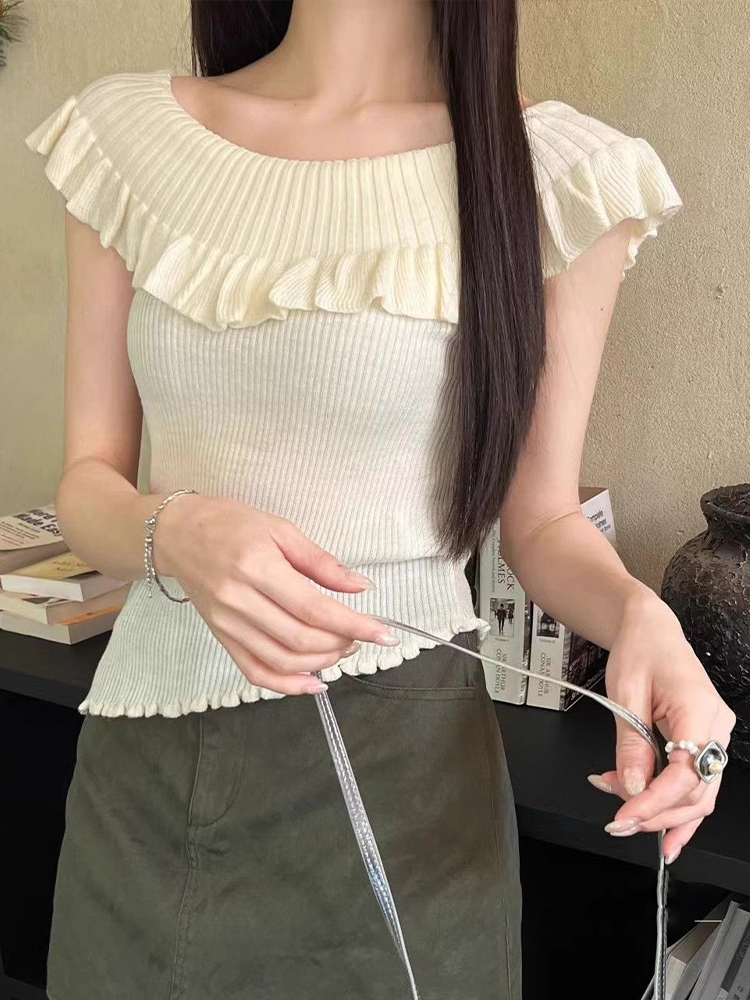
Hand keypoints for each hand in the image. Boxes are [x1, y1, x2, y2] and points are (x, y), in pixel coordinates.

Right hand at [152, 493, 399, 695]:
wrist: (177, 535)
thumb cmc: (230, 524)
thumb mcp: (281, 529)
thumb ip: (321, 562)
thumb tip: (360, 587)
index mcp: (257, 567)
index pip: (314, 608)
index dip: (353, 625)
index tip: (384, 633)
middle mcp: (239, 601)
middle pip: (300, 638)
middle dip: (340, 643)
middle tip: (361, 635)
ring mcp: (227, 624)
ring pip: (282, 659)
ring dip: (321, 662)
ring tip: (342, 648)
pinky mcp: (221, 637)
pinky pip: (255, 671)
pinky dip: (287, 685)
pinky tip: (314, 681)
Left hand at [588, 586, 735, 862]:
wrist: (649, 629)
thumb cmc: (640, 650)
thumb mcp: (625, 694)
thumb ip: (631, 743)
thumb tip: (633, 787)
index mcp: (699, 710)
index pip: (684, 774)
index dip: (653, 802)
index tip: (623, 817)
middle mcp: (715, 727)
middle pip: (696, 791)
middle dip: (655, 813)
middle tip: (616, 822)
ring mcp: (714, 735)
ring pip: (698, 793)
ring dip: (661, 811)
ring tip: (624, 817)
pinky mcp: (703, 741)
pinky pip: (696, 783)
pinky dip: (678, 809)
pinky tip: (666, 836)